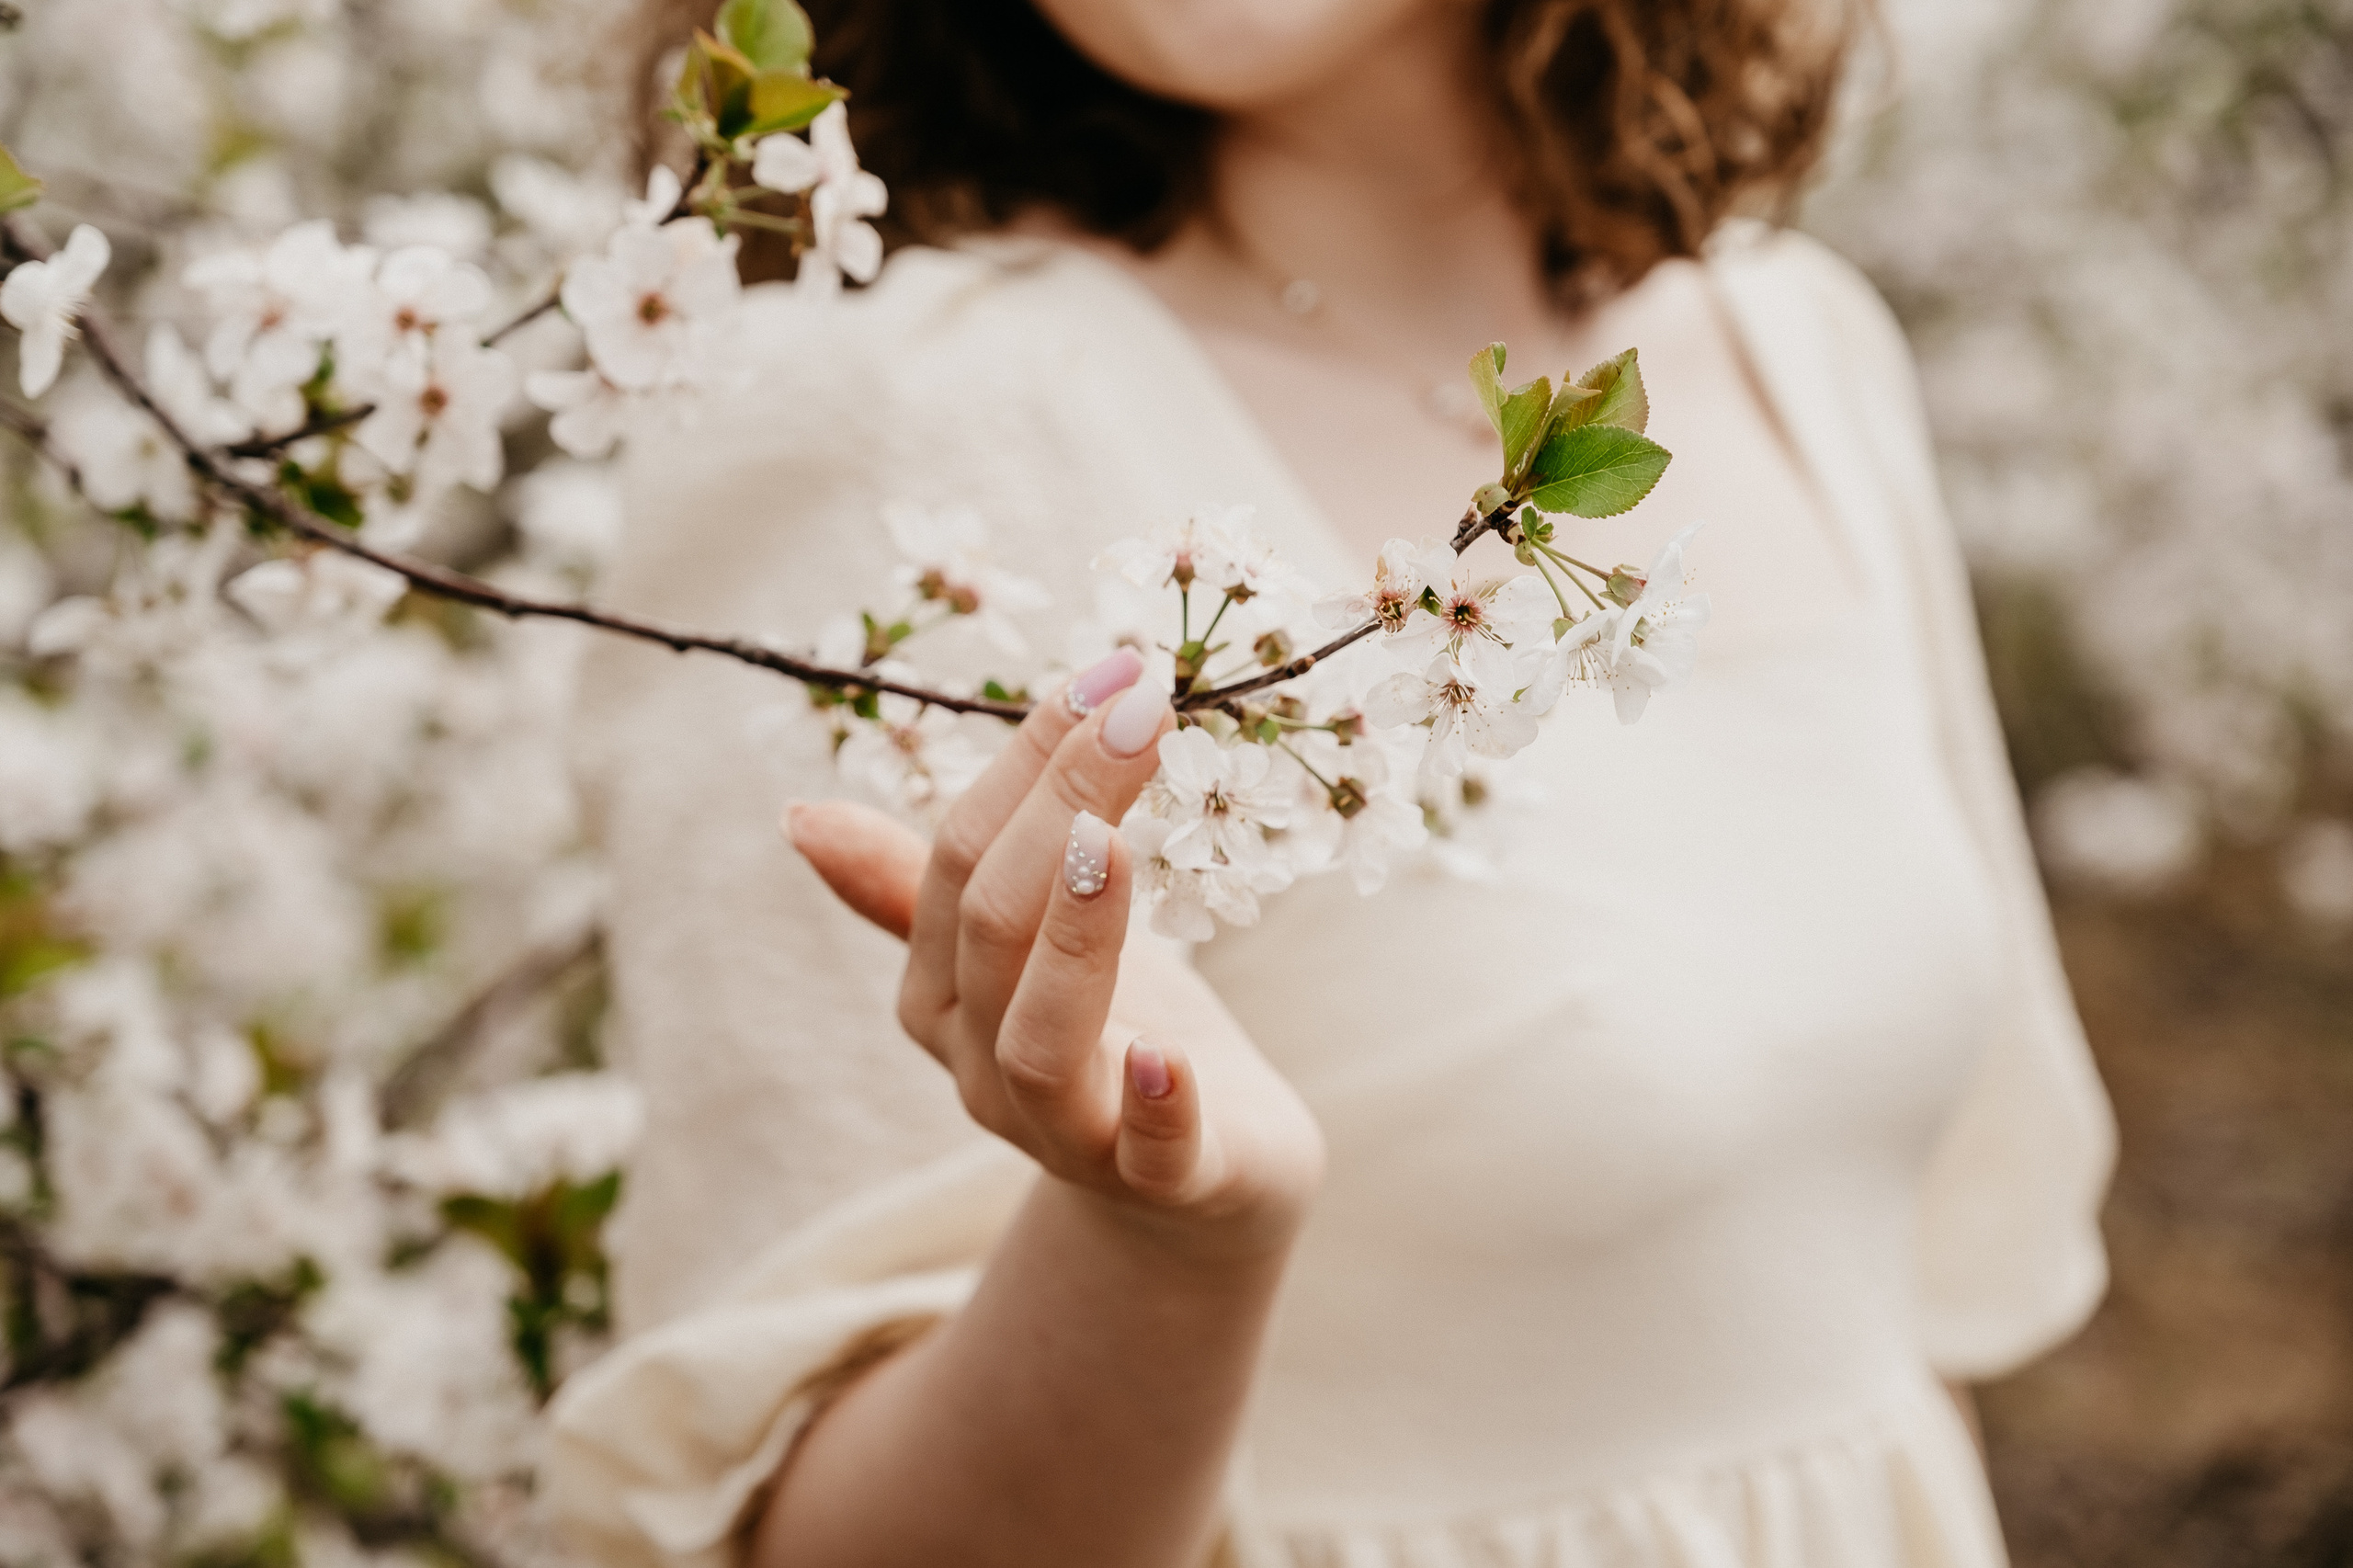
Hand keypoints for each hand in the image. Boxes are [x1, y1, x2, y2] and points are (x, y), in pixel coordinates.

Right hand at [786, 650, 1323, 1259]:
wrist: (1206, 1187)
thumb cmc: (1115, 1034)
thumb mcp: (1026, 947)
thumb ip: (921, 883)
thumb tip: (798, 815)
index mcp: (943, 994)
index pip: (959, 861)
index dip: (1028, 762)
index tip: (1106, 674)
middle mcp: (982, 1066)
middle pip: (991, 928)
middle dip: (1059, 808)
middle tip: (1139, 712)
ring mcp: (1066, 1133)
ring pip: (1039, 1039)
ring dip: (1075, 937)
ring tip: (1111, 843)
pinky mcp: (1167, 1184)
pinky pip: (1147, 1156)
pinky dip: (1156, 1108)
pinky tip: (1170, 1058)